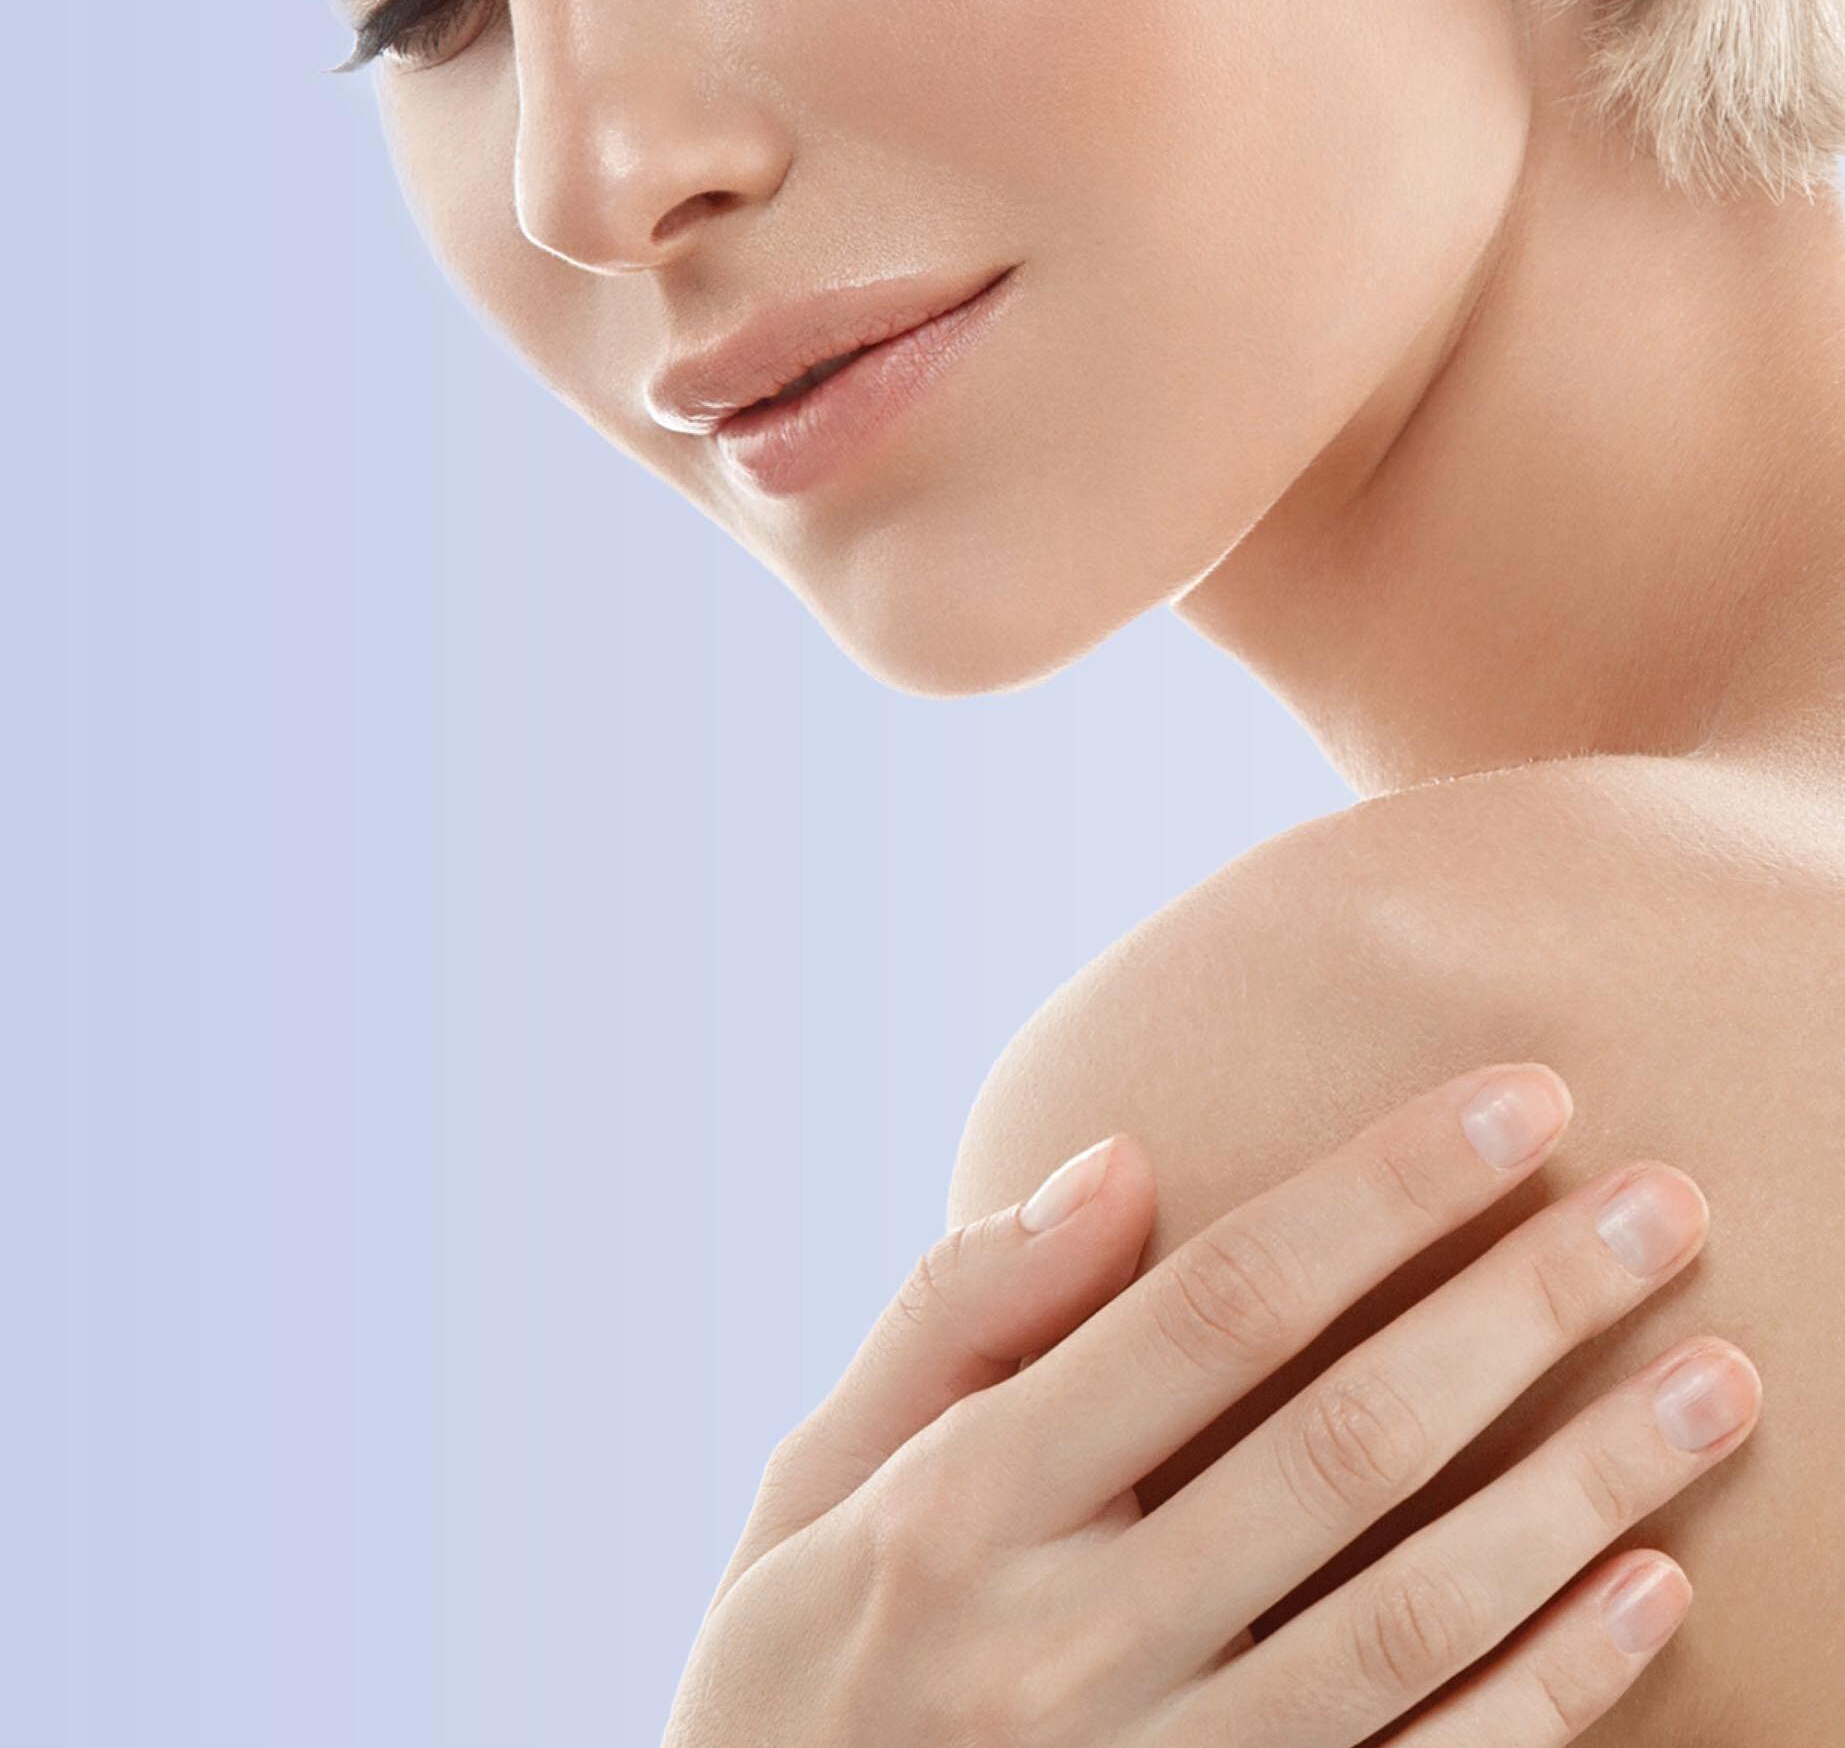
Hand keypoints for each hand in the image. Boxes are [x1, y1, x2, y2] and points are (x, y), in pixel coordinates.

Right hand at [661, 1062, 1760, 1741]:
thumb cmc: (794, 1679)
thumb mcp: (806, 1490)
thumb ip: (951, 1321)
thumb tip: (1116, 1163)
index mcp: (958, 1512)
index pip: (1213, 1308)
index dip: (1382, 1193)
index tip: (1520, 1100)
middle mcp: (1065, 1649)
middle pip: (1343, 1442)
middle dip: (1521, 1307)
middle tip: (1666, 1204)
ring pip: (1416, 1614)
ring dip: (1583, 1489)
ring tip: (1718, 1382)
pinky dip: (1552, 1692)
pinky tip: (1652, 1591)